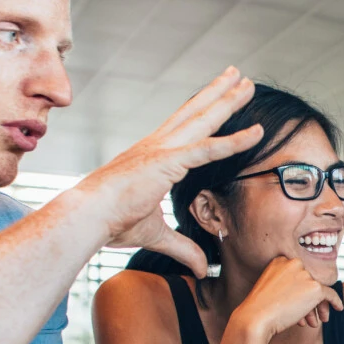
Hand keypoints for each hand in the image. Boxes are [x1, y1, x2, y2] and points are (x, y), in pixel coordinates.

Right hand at [50, 68, 262, 276]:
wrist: (86, 217)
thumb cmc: (110, 222)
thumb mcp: (156, 235)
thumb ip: (183, 248)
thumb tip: (201, 268)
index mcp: (152, 156)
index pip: (184, 127)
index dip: (203, 110)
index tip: (218, 96)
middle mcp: (157, 144)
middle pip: (196, 112)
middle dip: (219, 93)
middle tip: (240, 75)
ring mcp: (161, 149)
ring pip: (204, 119)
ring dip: (228, 100)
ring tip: (248, 82)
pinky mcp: (166, 162)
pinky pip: (208, 149)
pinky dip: (234, 140)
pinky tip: (257, 132)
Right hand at [232, 256, 342, 339]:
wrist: (256, 318)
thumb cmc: (259, 308)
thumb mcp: (271, 289)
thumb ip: (287, 285)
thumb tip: (306, 292)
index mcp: (281, 260)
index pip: (300, 273)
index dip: (301, 290)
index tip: (300, 303)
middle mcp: (294, 263)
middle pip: (310, 281)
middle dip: (310, 299)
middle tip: (313, 316)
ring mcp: (305, 274)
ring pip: (318, 290)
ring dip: (317, 307)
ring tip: (314, 322)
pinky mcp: (315, 287)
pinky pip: (330, 294)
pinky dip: (335, 302)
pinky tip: (338, 308)